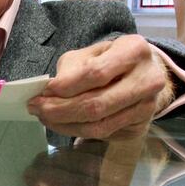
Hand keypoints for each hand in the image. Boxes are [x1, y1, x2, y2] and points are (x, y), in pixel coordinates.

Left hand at [27, 35, 174, 139]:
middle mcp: (148, 80)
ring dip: (65, 125)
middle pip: (97, 105)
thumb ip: (71, 69)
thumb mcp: (90, 53)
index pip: (95, 73)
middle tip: (36, 108)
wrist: (143, 73)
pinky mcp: (140, 127)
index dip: (66, 86)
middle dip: (60, 110)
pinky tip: (63, 123)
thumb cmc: (110, 59)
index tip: (43, 91)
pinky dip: (77, 131)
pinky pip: (103, 135)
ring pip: (99, 126)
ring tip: (44, 117)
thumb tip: (49, 92)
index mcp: (134, 51)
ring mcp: (147, 107)